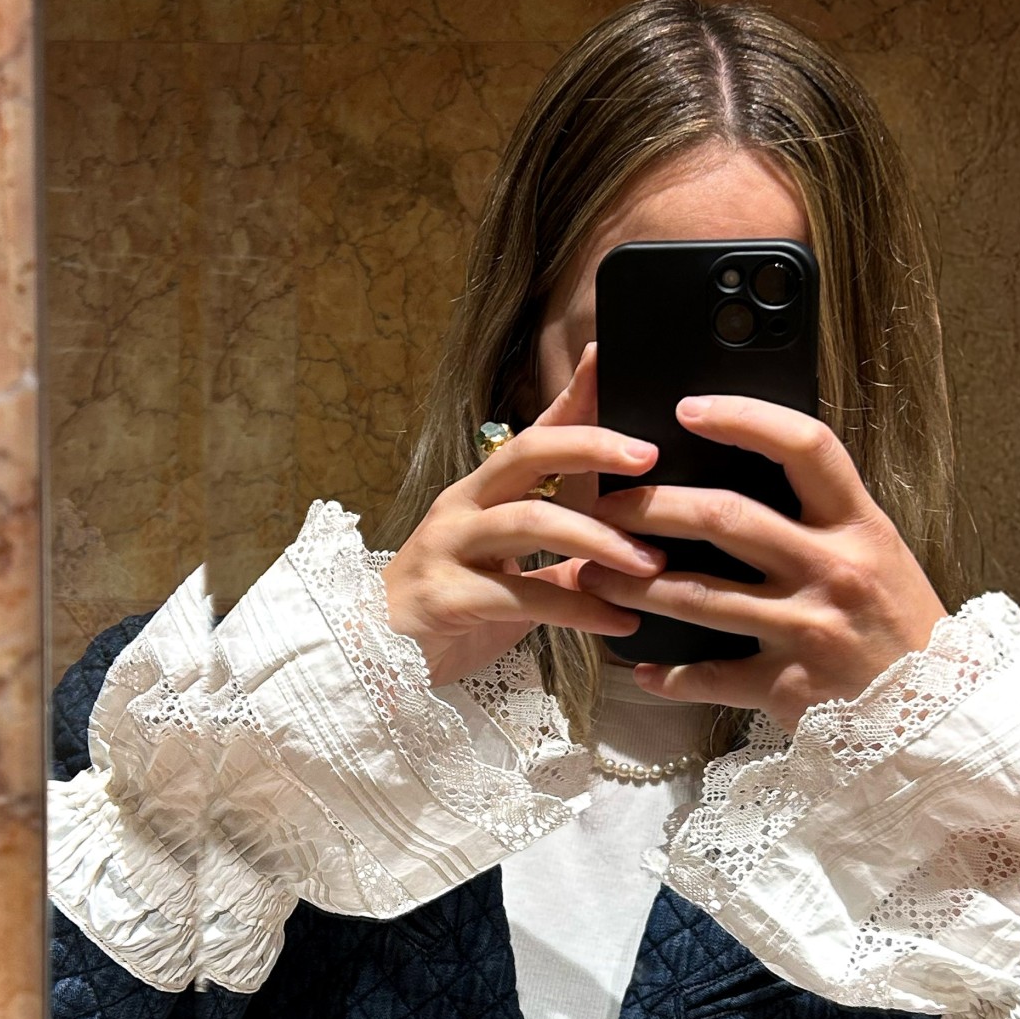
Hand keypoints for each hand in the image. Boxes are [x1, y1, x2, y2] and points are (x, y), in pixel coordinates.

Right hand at [382, 348, 662, 687]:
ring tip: (649, 562)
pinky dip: (579, 611)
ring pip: (530, 520)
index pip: (533, 435)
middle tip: (648, 457)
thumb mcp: (510, 581)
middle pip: (527, 454)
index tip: (609, 359)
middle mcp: (462, 509)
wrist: (370, 659)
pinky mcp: (447, 596)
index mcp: (479, 495)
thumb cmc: (446, 614)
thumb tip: (621, 553)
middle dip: (591, 447)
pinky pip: (524, 596)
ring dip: (598, 539)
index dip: (571, 397)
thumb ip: (559, 562)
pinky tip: (618, 621)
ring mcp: (449, 548)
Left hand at [576, 396, 945, 730]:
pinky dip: (670, 676)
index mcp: (860, 526)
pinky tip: (642, 668)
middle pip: (726, 518)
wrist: (943, 714)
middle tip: (605, 504)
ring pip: (698, 597)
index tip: (689, 408)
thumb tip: (743, 475)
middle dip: (652, 506)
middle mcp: (833, 571)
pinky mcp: (788, 687)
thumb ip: (820, 519)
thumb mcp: (877, 554)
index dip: (743, 419)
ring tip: (591, 573)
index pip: (803, 448)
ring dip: (633, 585)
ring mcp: (808, 631)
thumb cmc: (899, 624)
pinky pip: (710, 677)